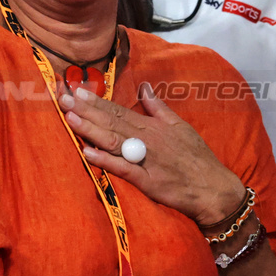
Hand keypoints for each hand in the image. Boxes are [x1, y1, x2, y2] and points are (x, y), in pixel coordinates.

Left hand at [59, 82, 245, 226]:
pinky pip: (123, 168)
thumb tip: (144, 88)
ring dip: (90, 130)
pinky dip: (105, 160)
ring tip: (69, 118)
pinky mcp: (147, 180)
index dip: (97, 102)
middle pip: (112, 123)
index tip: (77, 91)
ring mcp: (146, 160)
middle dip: (86, 111)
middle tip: (63, 99)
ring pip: (113, 141)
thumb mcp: (180, 126)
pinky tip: (88, 152)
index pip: (120, 111)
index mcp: (153, 126)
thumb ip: (159, 108)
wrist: (212, 188)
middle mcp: (147, 139)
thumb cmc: (197, 158)